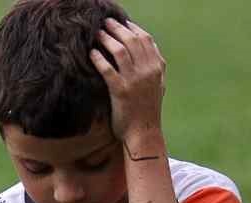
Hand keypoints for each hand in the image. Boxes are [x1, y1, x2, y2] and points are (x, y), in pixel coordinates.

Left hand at [90, 17, 165, 141]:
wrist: (144, 133)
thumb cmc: (148, 109)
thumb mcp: (158, 84)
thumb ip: (154, 65)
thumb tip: (148, 46)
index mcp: (157, 67)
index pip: (146, 39)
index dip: (133, 28)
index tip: (122, 22)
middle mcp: (147, 71)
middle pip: (131, 40)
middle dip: (117, 28)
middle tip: (105, 22)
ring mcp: (134, 81)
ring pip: (119, 51)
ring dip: (107, 39)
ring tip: (97, 33)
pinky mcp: (120, 91)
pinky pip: (107, 69)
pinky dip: (99, 58)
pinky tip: (92, 53)